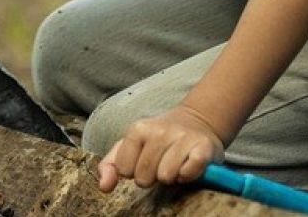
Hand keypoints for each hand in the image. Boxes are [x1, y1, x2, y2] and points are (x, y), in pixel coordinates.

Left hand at [95, 104, 224, 192]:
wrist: (197, 120)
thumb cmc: (158, 138)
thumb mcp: (130, 145)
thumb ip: (111, 165)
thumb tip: (104, 187)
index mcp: (138, 129)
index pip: (124, 170)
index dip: (134, 172)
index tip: (144, 161)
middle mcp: (159, 130)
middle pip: (144, 177)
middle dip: (152, 177)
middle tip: (161, 163)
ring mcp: (182, 137)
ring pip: (166, 177)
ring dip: (171, 177)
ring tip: (175, 163)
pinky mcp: (203, 147)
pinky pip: (188, 174)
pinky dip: (188, 175)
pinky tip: (188, 164)